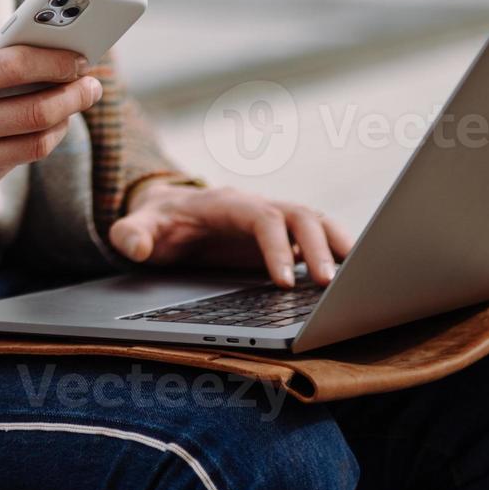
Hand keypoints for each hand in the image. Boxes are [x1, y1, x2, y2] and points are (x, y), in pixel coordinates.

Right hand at [0, 17, 102, 213]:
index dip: (56, 60)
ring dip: (62, 123)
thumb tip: (0, 38)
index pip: (16, 67)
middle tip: (90, 82)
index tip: (78, 54)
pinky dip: (31, 143)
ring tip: (71, 105)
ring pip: (34, 144)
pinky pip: (13, 164)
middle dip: (75, 94)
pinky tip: (37, 126)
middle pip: (37, 111)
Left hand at [108, 182, 353, 287]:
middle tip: (328, 285)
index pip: (262, 219)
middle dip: (318, 247)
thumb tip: (135, 247)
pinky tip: (351, 276)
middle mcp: (257, 207)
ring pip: (316, 223)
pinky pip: (317, 239)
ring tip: (357, 276)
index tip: (282, 281)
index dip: (275, 248)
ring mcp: (273, 221)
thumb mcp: (137, 227)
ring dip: (337, 245)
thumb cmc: (158, 223)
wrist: (168, 213)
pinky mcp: (282, 238)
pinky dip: (336, 252)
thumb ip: (131, 235)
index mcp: (227, 204)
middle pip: (299, 217)